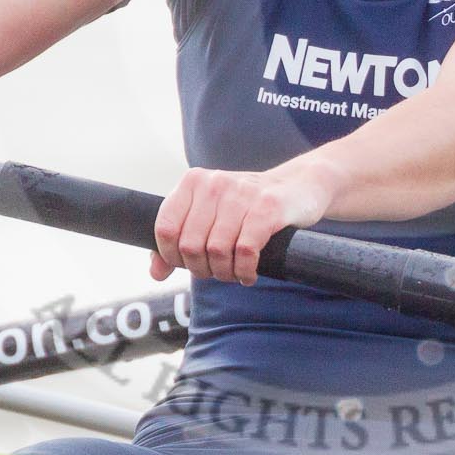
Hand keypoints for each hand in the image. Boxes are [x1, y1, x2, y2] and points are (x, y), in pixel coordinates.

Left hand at [151, 165, 332, 284]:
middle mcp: (215, 184)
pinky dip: (245, 270)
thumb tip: (155, 272)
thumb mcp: (210, 215)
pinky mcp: (268, 208)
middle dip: (202, 269)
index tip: (188, 264)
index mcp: (193, 182)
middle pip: (191, 245)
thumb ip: (178, 240)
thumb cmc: (247, 207)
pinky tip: (249, 272)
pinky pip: (245, 251)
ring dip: (225, 273)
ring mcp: (242, 194)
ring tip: (235, 273)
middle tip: (217, 272)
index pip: (165, 228)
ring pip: (218, 251)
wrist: (299, 186)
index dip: (172, 256)